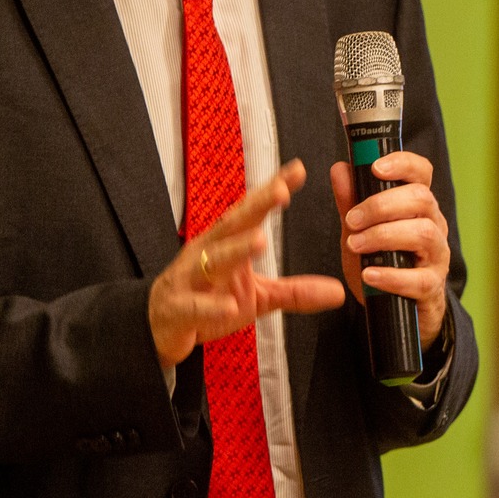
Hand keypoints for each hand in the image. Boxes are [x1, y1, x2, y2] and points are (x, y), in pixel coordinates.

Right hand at [148, 160, 345, 368]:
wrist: (160, 327)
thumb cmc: (208, 301)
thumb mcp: (257, 297)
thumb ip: (296, 292)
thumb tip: (339, 291)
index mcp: (226, 243)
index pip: (252, 211)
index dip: (272, 190)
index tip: (298, 170)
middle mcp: (207, 252)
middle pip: (233, 224)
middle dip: (255, 206)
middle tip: (280, 192)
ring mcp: (190, 279)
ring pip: (213, 259)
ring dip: (236, 249)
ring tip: (260, 241)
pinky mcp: (178, 308)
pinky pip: (195, 305)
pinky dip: (211, 305)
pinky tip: (228, 305)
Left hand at [330, 152, 450, 345]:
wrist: (395, 312)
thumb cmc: (382, 263)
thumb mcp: (359, 230)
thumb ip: (350, 201)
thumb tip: (339, 169)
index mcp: (418, 205)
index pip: (422, 173)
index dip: (403, 163)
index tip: (375, 168)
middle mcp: (434, 225)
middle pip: (421, 198)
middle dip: (382, 205)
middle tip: (352, 219)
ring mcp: (437, 257)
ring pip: (423, 233)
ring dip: (384, 236)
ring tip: (356, 245)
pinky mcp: (432, 287)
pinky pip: (419, 279)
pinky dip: (391, 276)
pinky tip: (369, 275)